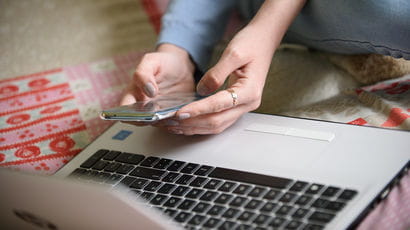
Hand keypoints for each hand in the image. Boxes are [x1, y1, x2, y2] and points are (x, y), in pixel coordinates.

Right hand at [120, 44, 195, 124]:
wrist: (181, 65)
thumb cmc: (162, 62)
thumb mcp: (151, 61)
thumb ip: (144, 74)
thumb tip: (149, 91)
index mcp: (133, 94)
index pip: (124, 110)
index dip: (130, 115)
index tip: (144, 110)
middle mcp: (143, 106)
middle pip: (141, 122)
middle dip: (150, 120)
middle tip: (161, 113)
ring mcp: (158, 112)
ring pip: (157, 125)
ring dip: (165, 123)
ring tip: (175, 114)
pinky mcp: (171, 114)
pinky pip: (171, 123)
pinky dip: (176, 122)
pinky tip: (183, 115)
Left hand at [158, 23, 274, 134]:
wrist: (264, 40)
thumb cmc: (252, 44)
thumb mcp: (233, 53)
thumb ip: (216, 73)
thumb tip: (201, 90)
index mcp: (249, 91)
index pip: (218, 105)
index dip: (198, 110)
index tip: (180, 112)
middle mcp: (248, 103)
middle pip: (217, 121)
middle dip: (193, 123)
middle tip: (172, 122)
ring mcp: (244, 106)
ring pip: (217, 125)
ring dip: (195, 127)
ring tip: (175, 126)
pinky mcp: (237, 106)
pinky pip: (219, 120)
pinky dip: (202, 123)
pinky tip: (188, 122)